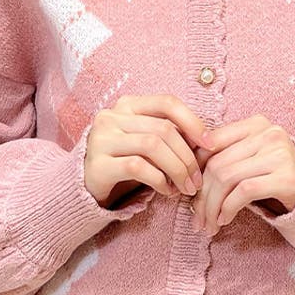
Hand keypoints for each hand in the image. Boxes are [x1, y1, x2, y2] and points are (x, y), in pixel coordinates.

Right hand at [83, 95, 207, 208]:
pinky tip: (166, 191)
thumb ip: (168, 136)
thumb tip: (207, 141)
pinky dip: (159, 181)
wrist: (84, 187)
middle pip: (163, 129)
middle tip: (197, 180)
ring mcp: (101, 139)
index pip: (167, 103)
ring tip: (185, 187)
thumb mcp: (146, 144)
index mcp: (127, 105)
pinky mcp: (97, 164)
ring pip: (152, 146)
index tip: (209, 144)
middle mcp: (111, 117)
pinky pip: (138, 167)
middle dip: (187, 156)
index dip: (193, 122)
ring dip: (177, 169)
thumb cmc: (123, 163)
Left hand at [189, 114, 294, 235]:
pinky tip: (224, 220)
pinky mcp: (287, 178)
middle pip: (217, 164)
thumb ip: (223, 157)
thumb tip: (184, 171)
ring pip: (226, 178)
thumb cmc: (274, 180)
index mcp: (256, 124)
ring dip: (211, 207)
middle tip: (195, 218)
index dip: (193, 169)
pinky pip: (244, 192)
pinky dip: (228, 209)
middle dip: (201, 196)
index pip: (211, 142)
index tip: (188, 191)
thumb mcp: (248, 162)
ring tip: (208, 224)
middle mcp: (270, 133)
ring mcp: (280, 154)